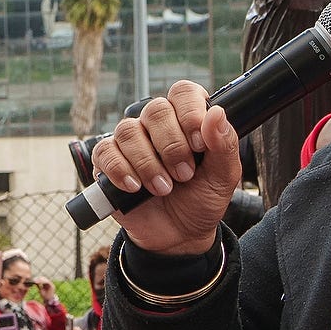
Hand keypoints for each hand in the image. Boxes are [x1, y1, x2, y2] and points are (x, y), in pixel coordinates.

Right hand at [89, 81, 239, 256]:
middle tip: (184, 175)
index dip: (190, 113)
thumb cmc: (202, 200)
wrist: (179, 236)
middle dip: (172, 146)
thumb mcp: (224, 177)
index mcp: (187, 119)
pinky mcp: (108, 162)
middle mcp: (157, 124)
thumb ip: (225, 145)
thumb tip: (217, 113)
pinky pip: (106, 152)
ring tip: (164, 189)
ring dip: (149, 163)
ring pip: (129, 131)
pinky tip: (136, 188)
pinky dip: (121, 171)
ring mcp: (131, 142)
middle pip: (156, 110)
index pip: (183, 92)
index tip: (200, 144)